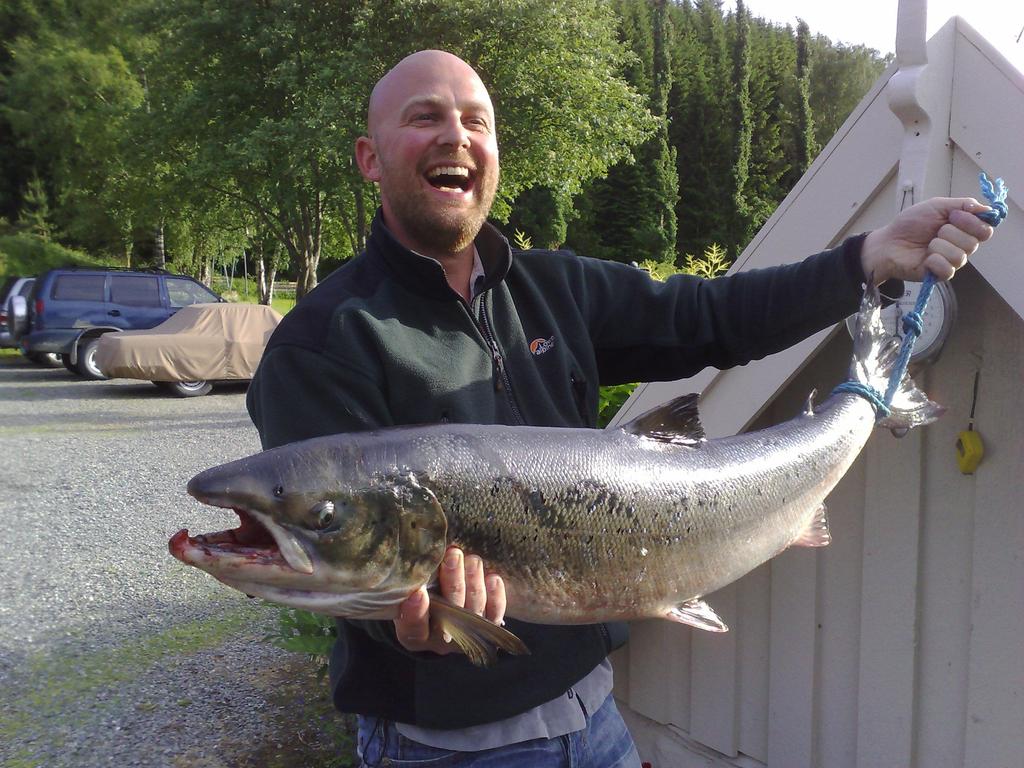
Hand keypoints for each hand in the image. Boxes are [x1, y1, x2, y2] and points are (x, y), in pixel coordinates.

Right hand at [394, 547, 505, 656]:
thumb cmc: (414, 598)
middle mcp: (442, 639)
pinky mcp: (487, 625)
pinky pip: (495, 614)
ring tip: (472, 560)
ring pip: (474, 611)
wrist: (436, 610)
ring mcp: (467, 634)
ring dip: (474, 582)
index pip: (413, 630)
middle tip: (453, 556)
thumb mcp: (403, 595)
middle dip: (453, 583)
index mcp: (415, 637)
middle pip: (450, 616)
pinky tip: (492, 578)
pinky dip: (495, 596)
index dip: (415, 613)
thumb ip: (406, 586)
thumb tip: (415, 565)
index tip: (417, 592)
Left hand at [861, 197, 993, 283]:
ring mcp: (951, 261)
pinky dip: (934, 260)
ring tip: (927, 244)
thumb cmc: (910, 224)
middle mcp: (961, 246)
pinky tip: (925, 258)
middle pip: (973, 242)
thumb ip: (963, 204)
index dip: (973, 223)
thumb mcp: (936, 206)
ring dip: (939, 246)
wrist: (888, 242)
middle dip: (950, 232)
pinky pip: (947, 269)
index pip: (985, 230)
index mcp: (963, 230)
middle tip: (935, 231)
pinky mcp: (939, 274)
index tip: (954, 216)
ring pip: (960, 256)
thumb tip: (987, 209)